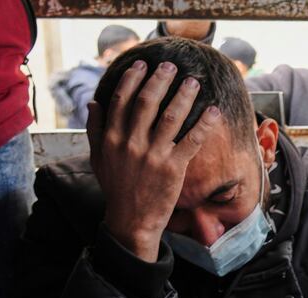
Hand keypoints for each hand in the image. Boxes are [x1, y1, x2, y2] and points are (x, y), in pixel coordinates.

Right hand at [87, 62, 221, 261]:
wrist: (131, 222)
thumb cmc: (116, 189)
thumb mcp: (98, 159)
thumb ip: (95, 130)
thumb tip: (94, 103)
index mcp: (112, 138)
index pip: (122, 99)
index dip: (132, 79)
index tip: (142, 65)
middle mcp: (131, 143)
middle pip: (147, 102)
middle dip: (160, 80)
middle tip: (171, 66)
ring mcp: (153, 155)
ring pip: (170, 116)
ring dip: (183, 95)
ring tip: (193, 82)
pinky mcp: (173, 168)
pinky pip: (191, 140)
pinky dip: (204, 124)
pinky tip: (213, 111)